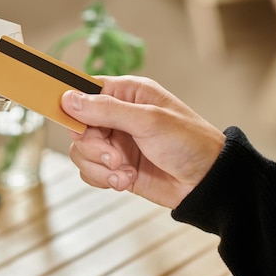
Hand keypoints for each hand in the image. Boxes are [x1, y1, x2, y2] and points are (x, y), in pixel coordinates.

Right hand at [60, 75, 224, 207]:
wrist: (206, 183)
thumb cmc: (188, 143)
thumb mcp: (148, 121)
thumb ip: (106, 110)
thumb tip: (68, 99)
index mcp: (126, 94)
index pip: (84, 91)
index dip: (72, 105)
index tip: (70, 120)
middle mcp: (116, 116)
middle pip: (78, 127)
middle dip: (92, 147)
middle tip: (114, 157)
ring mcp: (114, 143)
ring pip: (80, 152)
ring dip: (99, 167)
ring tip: (125, 172)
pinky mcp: (114, 167)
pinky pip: (89, 172)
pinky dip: (104, 179)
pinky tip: (126, 180)